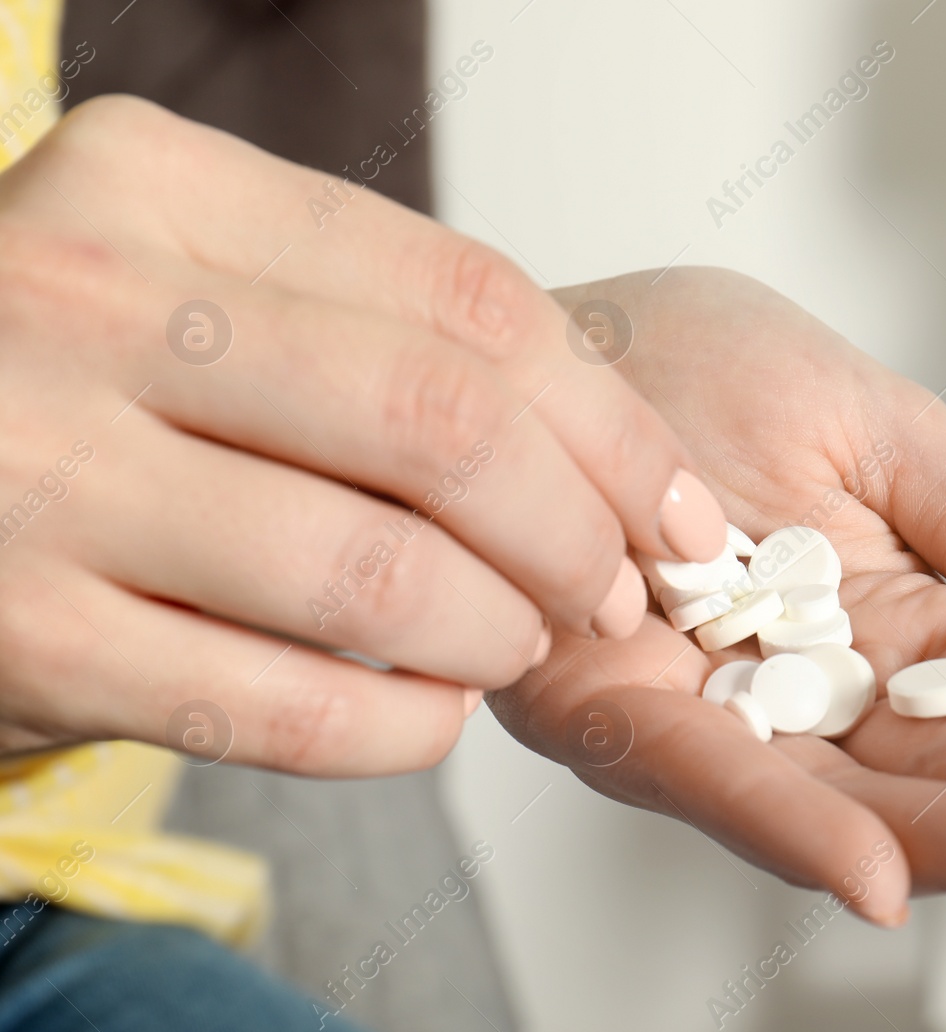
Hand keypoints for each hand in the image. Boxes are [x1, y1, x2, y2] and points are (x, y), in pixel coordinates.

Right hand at [0, 98, 725, 773]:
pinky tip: (433, 710)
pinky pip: (285, 707)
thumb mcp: (185, 279)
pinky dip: (403, 724)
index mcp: (154, 184)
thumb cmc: (61, 377)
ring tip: (518, 643)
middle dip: (577, 532)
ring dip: (497, 630)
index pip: (467, 299)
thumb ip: (361, 319)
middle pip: (445, 427)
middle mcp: (83, 303)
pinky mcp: (25, 640)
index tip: (674, 504)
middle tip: (611, 589)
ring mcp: (37, 475)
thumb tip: (598, 439)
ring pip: (378, 572)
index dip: (609, 421)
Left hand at [488, 267, 945, 923]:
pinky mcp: (617, 715)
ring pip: (868, 790)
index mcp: (905, 614)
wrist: (538, 351)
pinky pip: (708, 779)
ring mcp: (729, 713)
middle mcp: (825, 687)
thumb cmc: (690, 373)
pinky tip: (880, 869)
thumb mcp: (888, 431)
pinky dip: (790, 824)